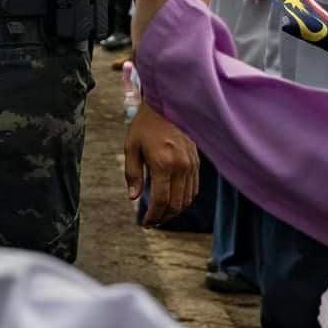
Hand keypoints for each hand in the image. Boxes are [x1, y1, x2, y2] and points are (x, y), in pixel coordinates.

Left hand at [124, 102, 196, 226]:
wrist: (168, 104)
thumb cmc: (145, 125)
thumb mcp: (131, 147)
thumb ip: (132, 174)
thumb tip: (133, 198)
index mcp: (163, 164)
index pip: (160, 200)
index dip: (153, 216)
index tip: (145, 223)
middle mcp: (181, 167)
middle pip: (175, 204)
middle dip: (163, 217)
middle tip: (152, 222)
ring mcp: (191, 165)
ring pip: (187, 199)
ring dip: (174, 211)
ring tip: (161, 214)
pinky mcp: (197, 162)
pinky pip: (194, 189)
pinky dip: (184, 200)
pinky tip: (173, 201)